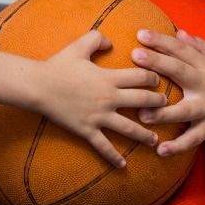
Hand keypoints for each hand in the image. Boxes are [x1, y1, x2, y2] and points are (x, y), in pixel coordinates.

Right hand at [34, 30, 166, 167]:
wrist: (38, 86)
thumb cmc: (58, 65)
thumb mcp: (79, 46)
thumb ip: (97, 39)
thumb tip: (110, 42)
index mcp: (109, 78)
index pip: (141, 77)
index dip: (153, 77)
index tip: (158, 80)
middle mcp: (108, 98)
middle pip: (142, 101)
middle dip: (158, 103)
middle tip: (165, 106)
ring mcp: (99, 117)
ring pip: (129, 128)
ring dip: (145, 134)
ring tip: (155, 139)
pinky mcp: (87, 130)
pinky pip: (103, 146)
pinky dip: (113, 157)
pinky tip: (123, 165)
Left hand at [130, 29, 204, 155]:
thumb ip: (200, 46)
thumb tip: (178, 32)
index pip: (182, 50)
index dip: (162, 41)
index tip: (141, 34)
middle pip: (180, 71)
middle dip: (158, 63)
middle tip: (135, 55)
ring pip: (183, 110)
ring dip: (162, 113)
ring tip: (142, 113)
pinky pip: (192, 139)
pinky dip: (177, 146)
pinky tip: (160, 150)